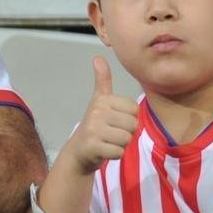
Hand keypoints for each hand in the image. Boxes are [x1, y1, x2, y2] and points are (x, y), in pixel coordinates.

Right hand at [60, 57, 138, 174]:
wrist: (78, 151)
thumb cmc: (95, 125)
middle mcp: (97, 112)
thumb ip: (102, 80)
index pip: (134, 110)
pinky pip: (119, 152)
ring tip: (108, 142)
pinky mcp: (93, 146)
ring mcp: (94, 129)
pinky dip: (114, 154)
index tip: (114, 121)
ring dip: (120, 144)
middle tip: (111, 134)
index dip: (128, 119)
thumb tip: (97, 57)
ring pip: (127, 138)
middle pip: (132, 125)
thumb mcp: (99, 101)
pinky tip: (104, 151)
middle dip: (126, 133)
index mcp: (102, 100)